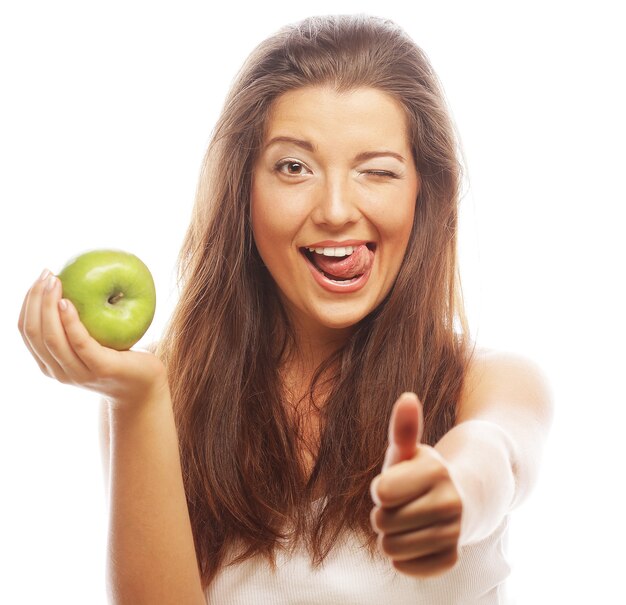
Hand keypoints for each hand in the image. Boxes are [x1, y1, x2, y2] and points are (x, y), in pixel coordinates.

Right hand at [17, 269, 167, 407]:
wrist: (144, 386)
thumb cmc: (118, 356)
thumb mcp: (90, 340)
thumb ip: (75, 324)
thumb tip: (69, 281)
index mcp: (49, 363)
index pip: (26, 331)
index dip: (27, 302)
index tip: (39, 278)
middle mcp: (59, 371)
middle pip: (34, 333)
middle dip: (35, 300)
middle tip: (47, 274)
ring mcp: (79, 373)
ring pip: (52, 339)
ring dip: (48, 306)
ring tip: (55, 281)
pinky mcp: (101, 368)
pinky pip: (80, 343)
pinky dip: (69, 322)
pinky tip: (68, 302)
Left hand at [369, 392, 462, 576]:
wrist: (467, 500)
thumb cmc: (425, 473)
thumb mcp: (411, 451)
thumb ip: (403, 428)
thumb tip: (407, 397)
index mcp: (436, 471)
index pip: (380, 492)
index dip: (382, 488)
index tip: (398, 482)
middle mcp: (450, 502)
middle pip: (381, 522)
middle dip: (385, 513)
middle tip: (404, 504)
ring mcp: (454, 533)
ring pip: (390, 548)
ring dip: (392, 536)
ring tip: (410, 522)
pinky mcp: (452, 559)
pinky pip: (407, 568)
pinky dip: (405, 558)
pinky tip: (418, 540)